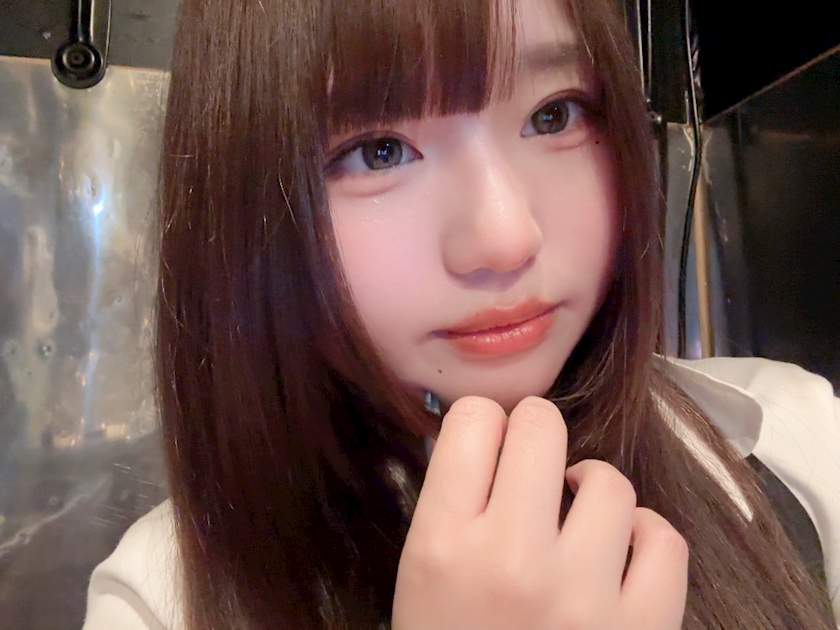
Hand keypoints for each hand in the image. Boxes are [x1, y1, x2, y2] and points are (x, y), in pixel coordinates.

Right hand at [392, 396, 687, 629]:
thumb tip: (496, 435)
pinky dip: (644, 536)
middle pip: (541, 426)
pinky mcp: (640, 628)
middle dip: (536, 435)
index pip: (473, 421)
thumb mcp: (422, 578)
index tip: (494, 444)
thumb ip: (452, 505)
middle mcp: (511, 557)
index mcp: (443, 545)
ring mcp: (582, 593)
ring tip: (577, 519)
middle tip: (535, 464)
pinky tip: (621, 552)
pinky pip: (663, 539)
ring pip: (608, 481)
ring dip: (590, 491)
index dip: (486, 423)